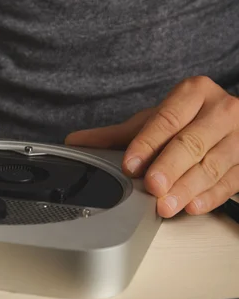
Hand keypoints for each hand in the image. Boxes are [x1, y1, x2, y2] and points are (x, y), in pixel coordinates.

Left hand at [65, 76, 238, 217]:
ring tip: (166, 204)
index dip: (147, 144)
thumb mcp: (152, 122)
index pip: (167, 120)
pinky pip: (231, 181)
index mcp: (194, 94)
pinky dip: (210, 196)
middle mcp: (221, 111)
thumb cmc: (187, 121)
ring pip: (213, 164)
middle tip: (152, 185)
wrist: (229, 123)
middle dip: (169, 167)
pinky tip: (193, 205)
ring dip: (187, 187)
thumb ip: (116, 135)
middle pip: (191, 142)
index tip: (129, 164)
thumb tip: (75, 142)